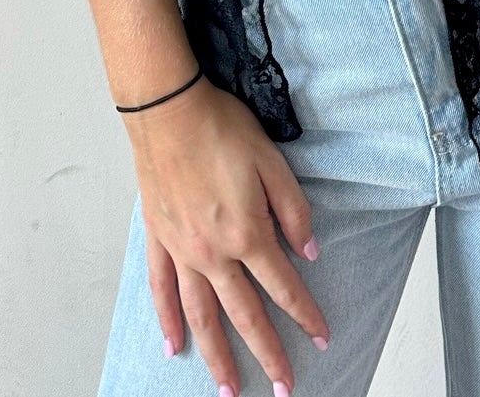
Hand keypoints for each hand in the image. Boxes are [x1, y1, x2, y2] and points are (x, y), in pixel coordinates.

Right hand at [127, 75, 331, 395]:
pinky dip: (168, 321)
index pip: (283, 286)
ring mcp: (182, 250)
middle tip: (282, 387)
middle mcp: (213, 252)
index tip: (321, 338)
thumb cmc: (220, 128)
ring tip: (228, 389)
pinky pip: (162, 290)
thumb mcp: (272, 162)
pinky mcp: (158, 239)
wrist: (168, 110)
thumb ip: (293, 210)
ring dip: (217, 356)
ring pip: (202, 316)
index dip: (305, 314)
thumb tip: (309, 252)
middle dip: (267, 353)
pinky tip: (174, 346)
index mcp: (246, 233)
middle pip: (244, 314)